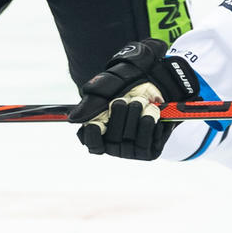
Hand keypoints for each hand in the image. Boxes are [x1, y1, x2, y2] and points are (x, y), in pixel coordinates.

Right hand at [68, 39, 200, 158]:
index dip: (94, 136)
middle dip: (120, 115)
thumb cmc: (126, 85)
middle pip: (112, 139)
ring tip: (141, 102)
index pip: (92, 145)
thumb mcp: (105, 89)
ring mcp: (131, 150)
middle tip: (126, 99)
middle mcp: (114, 145)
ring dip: (136, 116)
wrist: (157, 81)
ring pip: (129, 140)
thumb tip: (74, 119)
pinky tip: (152, 113)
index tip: (98, 122)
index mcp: (99, 132)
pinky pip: (147, 142)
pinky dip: (150, 123)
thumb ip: (89, 104)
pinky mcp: (149, 151)